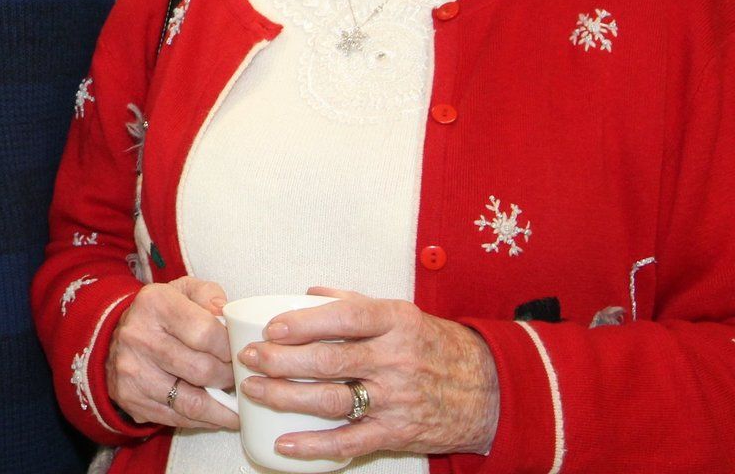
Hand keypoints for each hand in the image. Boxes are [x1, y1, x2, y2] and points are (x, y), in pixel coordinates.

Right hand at [107, 276, 237, 430]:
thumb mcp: (183, 291)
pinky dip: (203, 420)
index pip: (207, 333)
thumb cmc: (159, 314)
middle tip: (238, 378)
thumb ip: (210, 296)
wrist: (116, 334)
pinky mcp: (131, 397)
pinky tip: (214, 414)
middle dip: (229, 378)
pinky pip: (178, 418)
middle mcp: (139, 336)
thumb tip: (230, 318)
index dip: (231, 348)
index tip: (240, 353)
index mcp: (155, 304)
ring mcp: (133, 370)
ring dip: (222, 408)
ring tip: (236, 405)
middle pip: (203, 370)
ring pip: (193, 402)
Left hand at [236, 288, 498, 460]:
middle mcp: (396, 359)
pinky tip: (284, 443)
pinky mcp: (398, 432)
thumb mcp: (402, 314)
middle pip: (330, 360)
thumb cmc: (435, 346)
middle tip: (249, 358)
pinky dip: (315, 445)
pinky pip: (351, 441)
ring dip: (288, 396)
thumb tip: (307, 293)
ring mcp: (397, 399)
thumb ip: (354, 303)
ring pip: (333, 400)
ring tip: (254, 390)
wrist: (488, 390)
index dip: (304, 323)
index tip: (271, 327)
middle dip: (282, 360)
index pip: (345, 318)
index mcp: (396, 322)